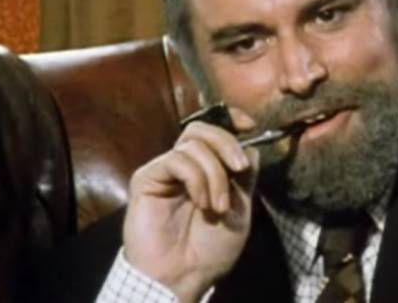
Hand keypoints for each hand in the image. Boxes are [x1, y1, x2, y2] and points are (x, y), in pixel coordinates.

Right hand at [123, 107, 259, 301]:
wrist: (184, 276)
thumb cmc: (211, 248)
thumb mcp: (240, 206)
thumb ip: (244, 175)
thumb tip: (250, 146)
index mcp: (206, 169)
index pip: (215, 130)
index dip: (232, 120)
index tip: (250, 126)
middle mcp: (184, 165)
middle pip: (203, 129)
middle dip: (227, 144)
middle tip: (240, 168)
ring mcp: (165, 170)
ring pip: (194, 144)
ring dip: (215, 174)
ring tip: (217, 206)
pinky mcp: (147, 178)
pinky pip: (177, 160)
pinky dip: (197, 179)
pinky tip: (201, 203)